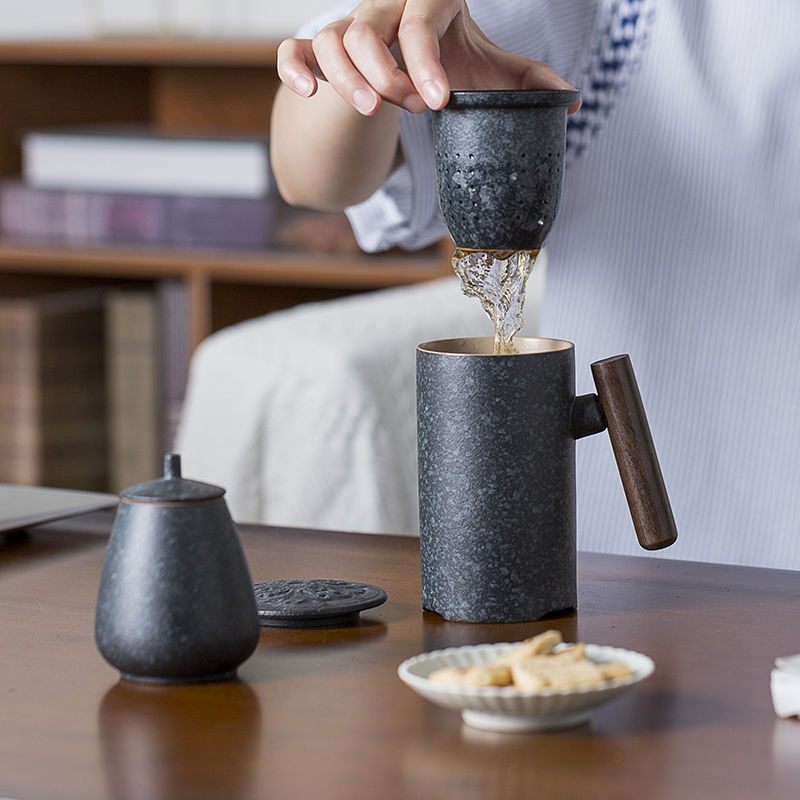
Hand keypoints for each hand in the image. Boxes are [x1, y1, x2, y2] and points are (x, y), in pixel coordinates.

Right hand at [277, 0, 579, 116]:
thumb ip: (525, 81)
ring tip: (376, 112)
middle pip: (370, 28)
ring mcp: (346, 27)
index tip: (440, 102)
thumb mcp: (487, 66)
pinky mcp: (319, 51)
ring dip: (349, 79)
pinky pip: (294, 51)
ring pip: (332, 39)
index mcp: (424, 3)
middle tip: (416, 108)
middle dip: (389, 73)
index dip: (426, 62)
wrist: (406, 55)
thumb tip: (571, 101)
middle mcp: (381, 9)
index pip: (419, 21)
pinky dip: (295, 69)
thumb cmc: (448, 57)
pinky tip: (311, 95)